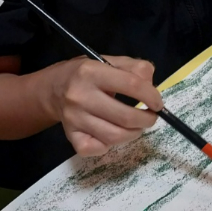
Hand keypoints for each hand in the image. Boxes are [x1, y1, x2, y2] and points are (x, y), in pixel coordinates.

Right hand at [47, 56, 163, 156]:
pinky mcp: (70, 136)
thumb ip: (136, 68)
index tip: (158, 103)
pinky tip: (112, 134)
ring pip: (113, 137)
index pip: (131, 85)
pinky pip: (96, 149)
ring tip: (137, 126)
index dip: (151, 96)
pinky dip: (109, 146)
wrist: (53, 89)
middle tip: (151, 117)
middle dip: (146, 120)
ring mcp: (74, 119)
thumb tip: (152, 89)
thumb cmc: (88, 74)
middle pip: (124, 117)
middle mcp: (80, 96)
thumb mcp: (110, 61)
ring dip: (133, 134)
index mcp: (92, 72)